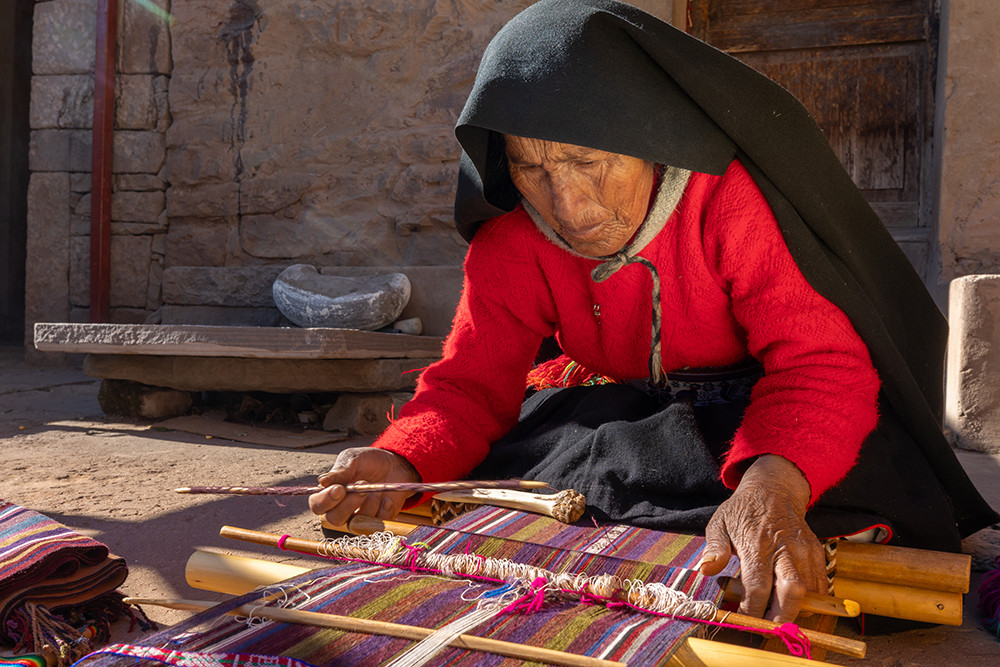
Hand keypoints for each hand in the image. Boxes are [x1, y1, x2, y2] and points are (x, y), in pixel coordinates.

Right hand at [308, 447, 419, 526]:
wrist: (393, 464)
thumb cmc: (368, 462)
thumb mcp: (352, 459)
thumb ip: (338, 471)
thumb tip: (322, 481)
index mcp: (329, 494)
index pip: (317, 506)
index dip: (325, 500)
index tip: (340, 488)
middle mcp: (341, 510)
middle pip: (333, 520)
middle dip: (348, 504)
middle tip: (362, 486)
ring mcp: (358, 518)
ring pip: (355, 525)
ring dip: (368, 506)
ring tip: (376, 490)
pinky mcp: (376, 523)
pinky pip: (376, 526)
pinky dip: (383, 511)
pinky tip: (387, 499)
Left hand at [698, 455, 825, 623]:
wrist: (773, 489)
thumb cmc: (742, 511)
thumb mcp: (719, 524)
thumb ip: (713, 549)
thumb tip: (705, 570)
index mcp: (756, 544)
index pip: (758, 586)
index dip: (752, 609)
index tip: (744, 618)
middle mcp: (784, 548)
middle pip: (793, 591)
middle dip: (783, 616)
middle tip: (769, 627)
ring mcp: (804, 550)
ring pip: (811, 591)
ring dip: (797, 610)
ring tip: (778, 613)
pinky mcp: (817, 552)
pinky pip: (821, 584)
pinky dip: (812, 599)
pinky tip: (792, 601)